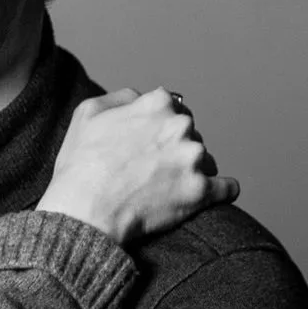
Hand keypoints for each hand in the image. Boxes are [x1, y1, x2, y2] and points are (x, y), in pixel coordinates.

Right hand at [36, 88, 236, 243]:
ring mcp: (193, 158)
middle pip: (190, 133)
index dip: (159, 126)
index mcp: (157, 104)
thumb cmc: (80, 166)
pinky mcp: (201, 191)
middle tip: (154, 168)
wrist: (85, 211)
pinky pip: (227, 188)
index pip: (173, 107)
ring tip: (168, 187)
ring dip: (193, 170)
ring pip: (206, 160)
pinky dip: (222, 190)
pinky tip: (217, 193)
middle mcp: (180, 126)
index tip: (149, 142)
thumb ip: (121, 97)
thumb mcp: (88, 113)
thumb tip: (141, 97)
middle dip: (176, 147)